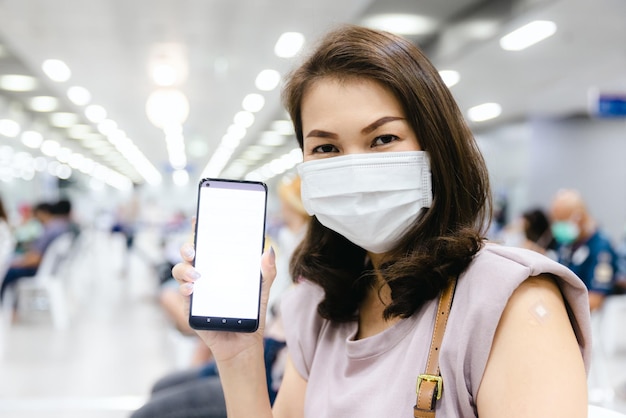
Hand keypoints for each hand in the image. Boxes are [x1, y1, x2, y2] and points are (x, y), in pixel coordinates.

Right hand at [172, 240, 276, 361]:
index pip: (209, 243)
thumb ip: (267, 272)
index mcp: (221, 265)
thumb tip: (268, 251)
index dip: (201, 229)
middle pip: (189, 253)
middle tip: (194, 249)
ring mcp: (196, 288)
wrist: (244, 343)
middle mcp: (206, 273)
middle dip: (187, 246)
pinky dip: (184, 288)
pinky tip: (192, 290)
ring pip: (180, 270)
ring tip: (197, 275)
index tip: (199, 218)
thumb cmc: (252, 313)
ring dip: (184, 268)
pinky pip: (182, 292)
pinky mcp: (191, 306)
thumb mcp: (262, 291)